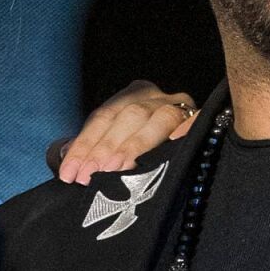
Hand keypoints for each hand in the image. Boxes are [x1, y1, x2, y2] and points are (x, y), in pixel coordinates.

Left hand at [51, 80, 197, 183]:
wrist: (197, 158)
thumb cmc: (143, 152)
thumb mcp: (114, 144)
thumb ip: (91, 150)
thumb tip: (65, 161)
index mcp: (133, 95)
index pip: (103, 117)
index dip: (84, 145)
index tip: (69, 174)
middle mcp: (157, 96)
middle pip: (129, 115)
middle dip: (105, 147)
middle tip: (89, 176)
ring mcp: (183, 107)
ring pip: (160, 118)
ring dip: (135, 145)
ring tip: (114, 170)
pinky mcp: (204, 120)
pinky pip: (194, 124)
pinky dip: (181, 134)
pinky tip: (169, 150)